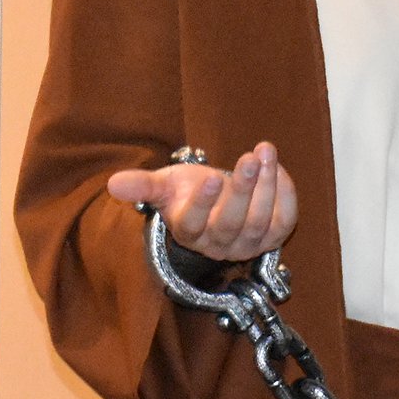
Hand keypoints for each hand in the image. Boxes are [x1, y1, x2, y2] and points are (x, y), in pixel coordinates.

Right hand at [106, 141, 297, 263]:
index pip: (194, 224)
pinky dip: (285, 195)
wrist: (216, 203)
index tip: (210, 176)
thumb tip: (113, 184)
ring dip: (266, 187)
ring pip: (260, 222)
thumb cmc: (187, 192)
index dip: (203, 203)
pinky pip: (284, 221)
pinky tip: (278, 169)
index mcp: (188, 232)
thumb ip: (142, 186)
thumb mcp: (164, 186)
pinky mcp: (272, 238)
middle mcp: (218, 245)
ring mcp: (247, 245)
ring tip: (265, 153)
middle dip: (242, 190)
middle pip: (232, 223)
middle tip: (249, 158)